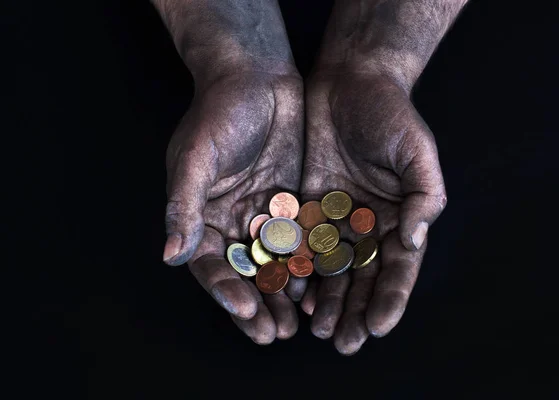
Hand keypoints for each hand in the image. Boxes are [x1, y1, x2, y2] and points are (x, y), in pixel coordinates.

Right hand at [163, 71, 304, 343]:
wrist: (256, 77)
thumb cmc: (218, 113)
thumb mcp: (197, 157)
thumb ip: (184, 206)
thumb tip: (170, 256)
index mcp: (201, 216)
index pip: (211, 264)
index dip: (226, 290)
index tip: (245, 312)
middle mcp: (232, 221)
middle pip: (244, 273)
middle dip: (258, 304)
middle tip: (274, 334)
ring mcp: (264, 214)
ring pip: (275, 264)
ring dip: (284, 294)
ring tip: (298, 324)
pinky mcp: (293, 204)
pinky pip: (301, 241)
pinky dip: (309, 266)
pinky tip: (321, 289)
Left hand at [300, 71, 446, 353]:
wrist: (349, 82)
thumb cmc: (390, 113)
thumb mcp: (416, 150)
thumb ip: (424, 195)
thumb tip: (414, 240)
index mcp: (401, 217)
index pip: (399, 268)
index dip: (391, 299)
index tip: (379, 328)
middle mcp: (369, 224)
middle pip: (364, 278)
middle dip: (356, 311)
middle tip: (344, 343)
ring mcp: (338, 218)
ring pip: (333, 269)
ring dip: (327, 301)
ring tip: (317, 329)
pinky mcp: (308, 205)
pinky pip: (303, 244)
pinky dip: (299, 270)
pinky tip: (292, 294)